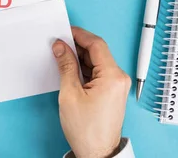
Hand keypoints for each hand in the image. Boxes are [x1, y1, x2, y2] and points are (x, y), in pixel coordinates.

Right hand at [53, 27, 130, 157]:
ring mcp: (117, 85)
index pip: (96, 44)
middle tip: (59, 44)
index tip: (65, 31)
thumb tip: (61, 48)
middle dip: (77, 45)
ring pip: (97, 61)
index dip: (79, 35)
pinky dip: (84, 68)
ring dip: (79, 57)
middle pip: (97, 52)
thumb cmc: (87, 130)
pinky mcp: (112, 91)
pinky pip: (98, 72)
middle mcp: (119, 78)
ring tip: (61, 57)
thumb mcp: (70, 94)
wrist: (97, 153)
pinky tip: (70, 69)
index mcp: (112, 76)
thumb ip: (66, 66)